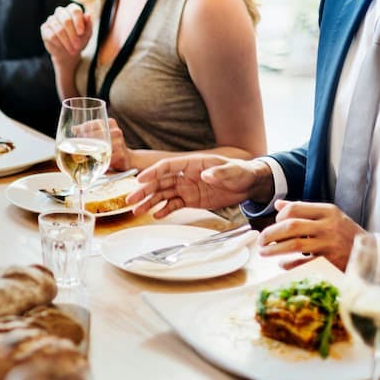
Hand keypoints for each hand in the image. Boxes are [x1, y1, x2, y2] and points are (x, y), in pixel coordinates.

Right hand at [41, 4, 91, 71]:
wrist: (68, 52)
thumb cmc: (79, 40)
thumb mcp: (87, 33)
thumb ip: (88, 24)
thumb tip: (88, 15)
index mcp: (72, 9)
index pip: (75, 10)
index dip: (78, 21)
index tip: (81, 33)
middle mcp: (60, 12)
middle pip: (66, 20)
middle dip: (73, 35)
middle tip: (77, 45)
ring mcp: (51, 19)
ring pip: (58, 29)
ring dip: (66, 41)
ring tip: (72, 50)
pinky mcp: (44, 28)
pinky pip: (51, 35)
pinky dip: (58, 43)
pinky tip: (62, 47)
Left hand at [75, 117, 129, 170]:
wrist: (128, 159)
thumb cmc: (111, 146)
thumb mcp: (101, 135)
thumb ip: (88, 131)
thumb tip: (73, 128)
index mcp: (110, 123)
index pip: (91, 124)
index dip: (81, 129)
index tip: (75, 134)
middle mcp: (116, 132)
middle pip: (93, 135)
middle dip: (82, 141)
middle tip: (76, 147)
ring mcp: (119, 143)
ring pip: (98, 147)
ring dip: (87, 152)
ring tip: (81, 155)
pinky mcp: (120, 156)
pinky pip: (104, 159)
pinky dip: (95, 161)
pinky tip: (91, 162)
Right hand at [127, 155, 272, 217]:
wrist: (249, 184)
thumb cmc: (241, 172)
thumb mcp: (233, 172)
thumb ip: (218, 173)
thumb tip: (204, 175)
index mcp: (193, 163)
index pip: (168, 166)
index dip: (153, 172)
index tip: (140, 179)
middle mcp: (186, 175)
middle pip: (160, 182)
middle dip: (144, 191)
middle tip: (130, 200)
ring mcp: (187, 188)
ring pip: (163, 195)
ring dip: (149, 202)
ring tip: (136, 211)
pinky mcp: (191, 200)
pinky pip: (174, 205)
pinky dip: (164, 210)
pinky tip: (155, 215)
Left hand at [258, 200, 364, 269]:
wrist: (372, 254)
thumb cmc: (345, 234)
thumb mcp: (328, 217)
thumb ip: (303, 210)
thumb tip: (278, 205)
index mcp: (327, 211)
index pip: (294, 209)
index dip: (278, 217)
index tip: (274, 225)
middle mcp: (328, 226)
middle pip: (290, 226)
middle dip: (270, 234)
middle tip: (260, 241)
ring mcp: (329, 244)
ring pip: (294, 245)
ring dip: (274, 249)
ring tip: (264, 252)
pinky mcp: (329, 262)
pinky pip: (302, 263)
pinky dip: (288, 264)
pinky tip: (281, 264)